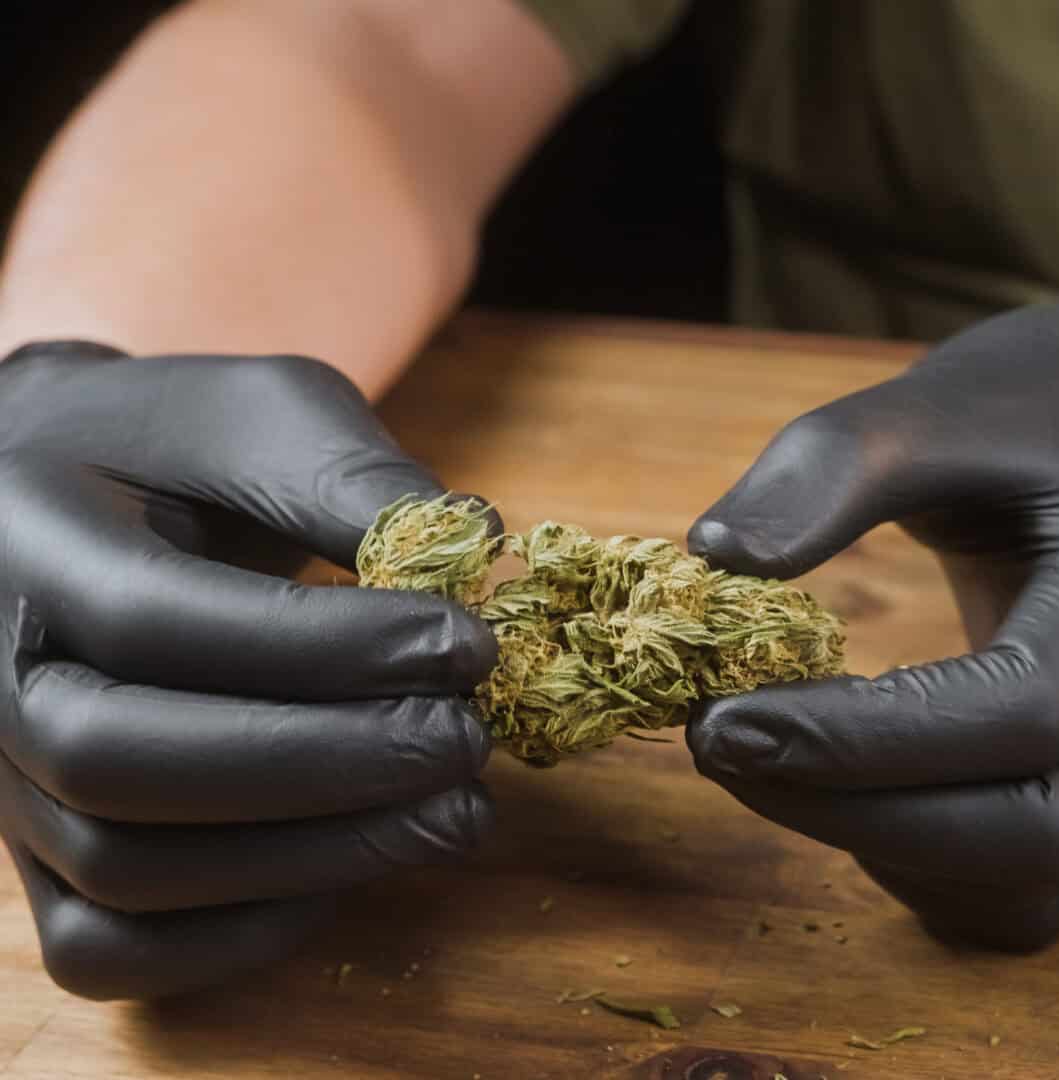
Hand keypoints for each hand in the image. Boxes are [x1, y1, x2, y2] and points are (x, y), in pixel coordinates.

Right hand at [0, 342, 496, 998]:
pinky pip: (108, 947)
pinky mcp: (41, 861)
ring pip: (125, 872)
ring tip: (455, 810)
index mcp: (25, 540)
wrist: (66, 493)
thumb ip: (350, 477)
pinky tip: (354, 867)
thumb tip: (470, 550)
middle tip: (467, 739)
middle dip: (325, 763)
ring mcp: (1, 784)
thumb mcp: (264, 413)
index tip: (466, 643)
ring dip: (314, 854)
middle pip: (123, 762)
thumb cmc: (179, 448)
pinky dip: (235, 936)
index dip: (327, 648)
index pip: (159, 620)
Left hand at [686, 264, 1058, 948]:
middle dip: (864, 811)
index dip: (866, 740)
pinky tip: (843, 782)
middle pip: (1041, 833)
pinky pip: (1019, 889)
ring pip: (1031, 886)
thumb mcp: (946, 397)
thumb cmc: (1051, 406)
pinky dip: (918, 862)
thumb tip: (715, 564)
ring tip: (766, 758)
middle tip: (720, 743)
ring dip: (881, 845)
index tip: (723, 717)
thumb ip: (836, 466)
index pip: (1023, 713)